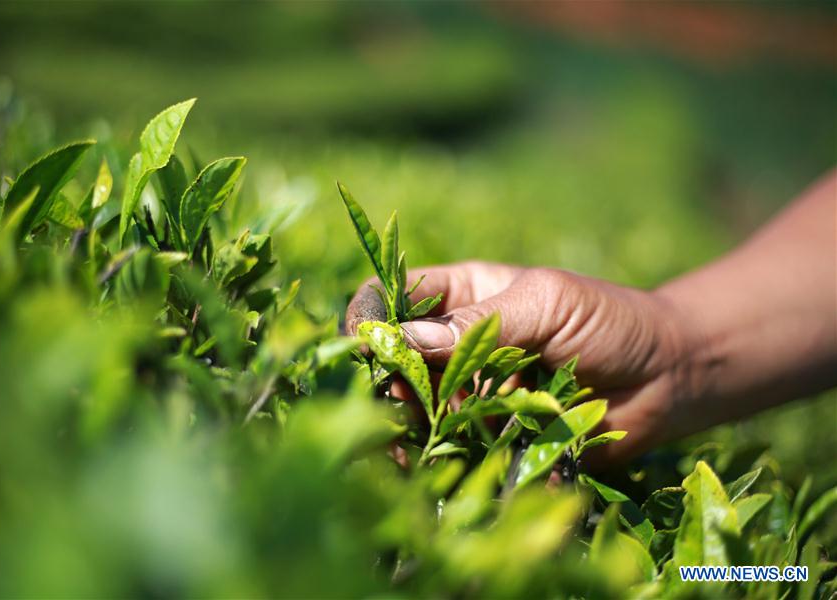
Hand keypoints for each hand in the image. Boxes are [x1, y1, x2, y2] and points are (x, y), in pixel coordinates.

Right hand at [347, 261, 693, 463]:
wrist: (669, 378)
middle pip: (391, 360)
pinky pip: (449, 447)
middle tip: (397, 409)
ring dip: (407, 428)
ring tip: (414, 447)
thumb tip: (406, 340)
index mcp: (461, 295)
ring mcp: (469, 392)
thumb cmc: (612, 322)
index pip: (390, 295)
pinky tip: (440, 467)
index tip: (367, 348)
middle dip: (384, 385)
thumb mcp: (548, 305)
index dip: (370, 318)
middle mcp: (455, 343)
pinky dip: (440, 459)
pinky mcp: (489, 435)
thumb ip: (481, 322)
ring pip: (411, 410)